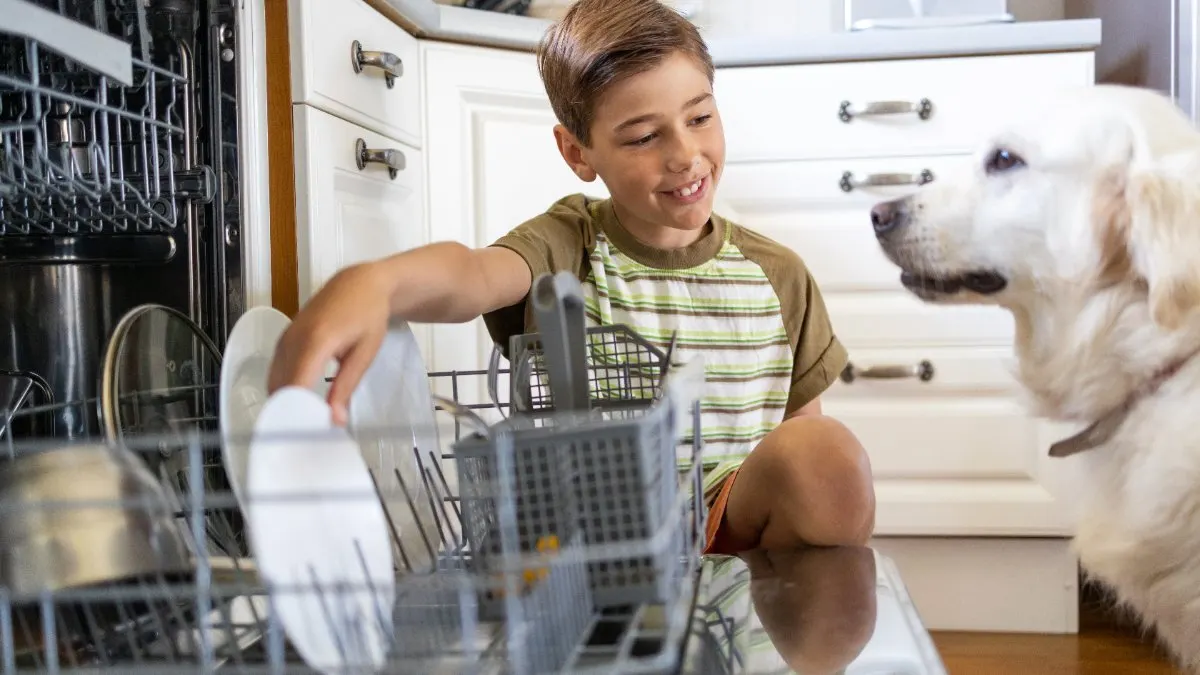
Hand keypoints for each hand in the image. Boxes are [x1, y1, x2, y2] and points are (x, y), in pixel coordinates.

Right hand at [267, 262, 393, 425]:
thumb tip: (334, 420)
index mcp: (316, 342)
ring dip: (285, 403)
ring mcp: (285, 338)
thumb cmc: (367, 316)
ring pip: (275, 381)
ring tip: (304, 424)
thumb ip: (346, 387)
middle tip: (307, 437)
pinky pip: (276, 370)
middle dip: (290, 414)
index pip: (296, 386)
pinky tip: (299, 403)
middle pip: (281, 387)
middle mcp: (293, 340)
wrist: (359, 284)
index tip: (306, 437)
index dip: (297, 414)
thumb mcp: (364, 354)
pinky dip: (284, 389)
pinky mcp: (283, 339)